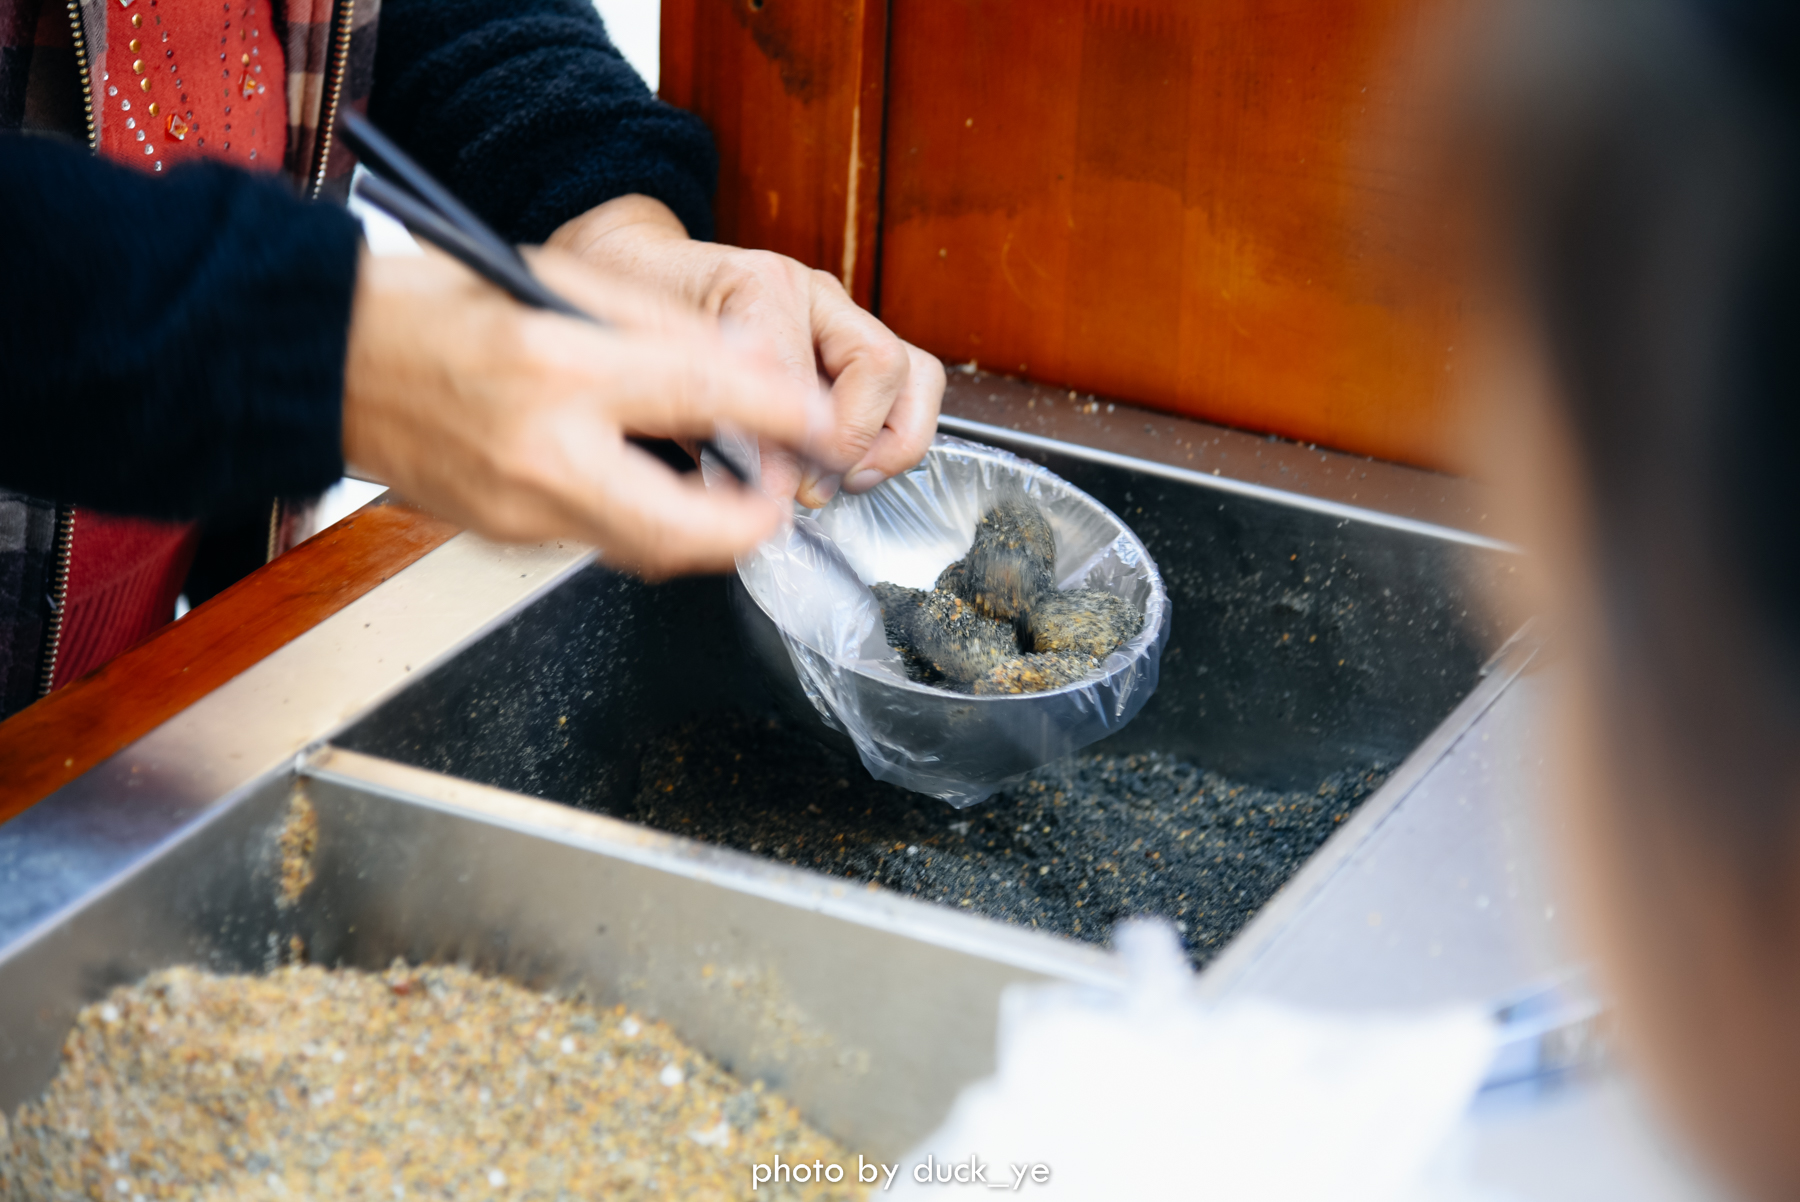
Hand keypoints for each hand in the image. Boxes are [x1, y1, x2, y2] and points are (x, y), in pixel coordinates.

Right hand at [341, 247, 828, 577]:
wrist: (325, 360)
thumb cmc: (435, 306)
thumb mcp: (559, 282)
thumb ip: (661, 330)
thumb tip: (750, 370)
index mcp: (559, 365)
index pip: (703, 396)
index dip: (779, 415)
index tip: (817, 421)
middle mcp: (542, 449)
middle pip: (685, 528)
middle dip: (752, 527)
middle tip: (783, 502)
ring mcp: (519, 507)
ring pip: (647, 551)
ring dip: (703, 535)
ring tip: (733, 500)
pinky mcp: (505, 534)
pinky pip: (598, 540)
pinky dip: (643, 524)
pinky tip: (654, 492)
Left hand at [548, 195, 943, 508]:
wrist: (644, 271)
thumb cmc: (645, 313)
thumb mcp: (656, 368)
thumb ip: (705, 425)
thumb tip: (756, 493)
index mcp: (759, 285)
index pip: (800, 376)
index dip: (791, 449)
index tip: (777, 496)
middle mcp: (812, 293)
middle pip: (881, 364)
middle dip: (856, 438)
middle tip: (813, 486)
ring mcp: (843, 315)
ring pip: (914, 372)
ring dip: (893, 439)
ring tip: (850, 477)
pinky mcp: (856, 342)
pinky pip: (910, 384)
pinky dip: (895, 432)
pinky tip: (854, 463)